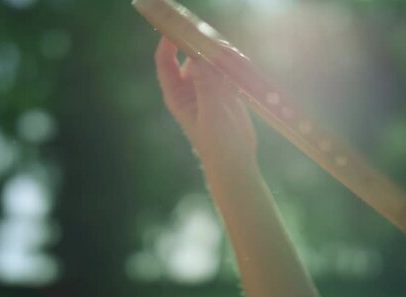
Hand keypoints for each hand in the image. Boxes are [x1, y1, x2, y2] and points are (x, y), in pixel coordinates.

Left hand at [155, 37, 256, 169]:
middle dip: (200, 45)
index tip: (178, 27)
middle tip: (217, 41)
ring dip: (219, 53)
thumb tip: (197, 59)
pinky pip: (224, 69)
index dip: (167, 41)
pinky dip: (231, 63)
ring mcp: (206, 88)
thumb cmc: (218, 143)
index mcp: (176, 94)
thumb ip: (205, 86)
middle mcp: (188, 87)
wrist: (236, 161)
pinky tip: (241, 63)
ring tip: (234, 55)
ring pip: (208, 60)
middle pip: (188, 56)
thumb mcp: (211, 113)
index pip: (164, 61)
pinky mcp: (223, 90)